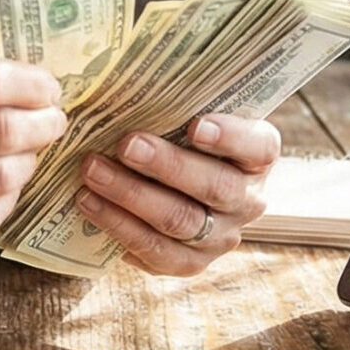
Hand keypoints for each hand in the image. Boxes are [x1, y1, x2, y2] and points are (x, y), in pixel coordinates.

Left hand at [74, 114, 280, 276]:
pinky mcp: (193, 263)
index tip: (197, 124)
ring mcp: (223, 236)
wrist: (182, 190)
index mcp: (259, 157)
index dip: (230, 137)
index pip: (258, 146)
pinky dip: (121, 229)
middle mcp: (249, 200)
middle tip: (126, 145)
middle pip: (215, 187)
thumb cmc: (182, 139)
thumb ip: (178, 105)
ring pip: (181, 221)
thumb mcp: (192, 117)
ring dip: (131, 196)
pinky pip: (158, 253)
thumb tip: (130, 85)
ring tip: (93, 173)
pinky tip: (91, 206)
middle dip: (167, 166)